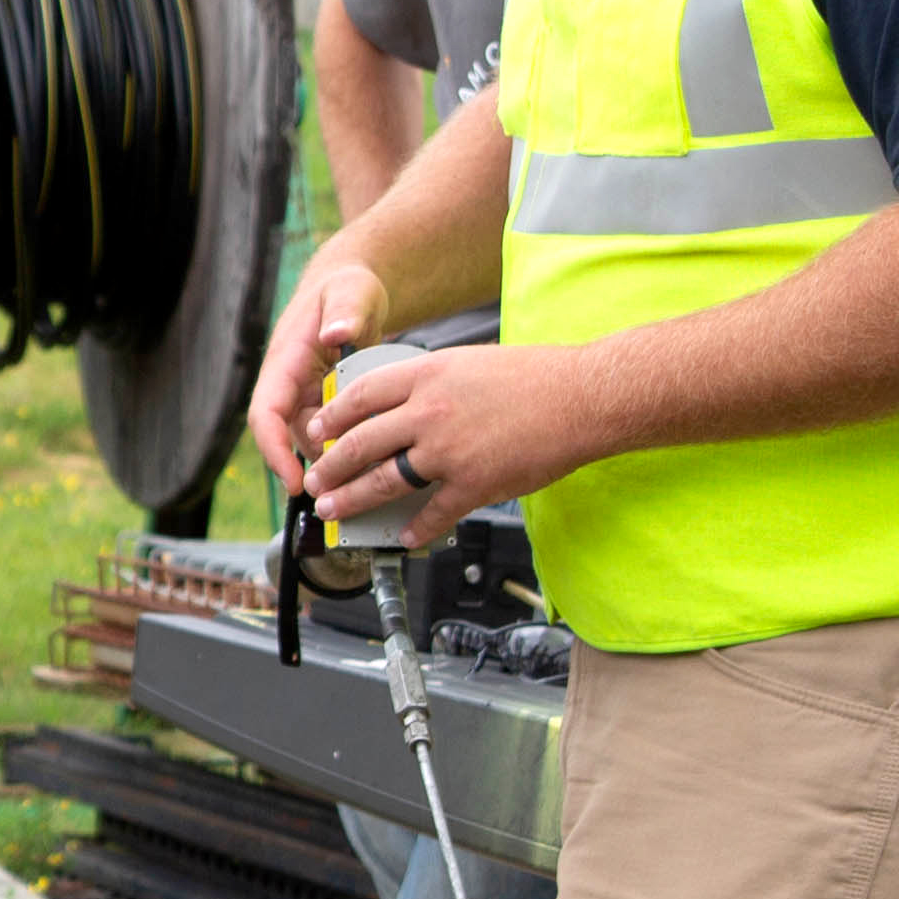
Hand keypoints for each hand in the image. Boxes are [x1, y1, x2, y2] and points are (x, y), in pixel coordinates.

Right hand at [244, 245, 386, 492]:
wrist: (353, 295)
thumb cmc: (347, 290)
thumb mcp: (349, 293)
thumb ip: (345, 311)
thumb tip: (337, 334)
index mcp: (285, 363)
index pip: (267, 414)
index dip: (275, 451)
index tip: (295, 482)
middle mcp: (289, 387)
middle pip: (293, 439)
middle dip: (319, 467)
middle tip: (356, 487)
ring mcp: (306, 399)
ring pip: (317, 443)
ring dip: (342, 459)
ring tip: (380, 467)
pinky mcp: (325, 407)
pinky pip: (334, 436)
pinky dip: (354, 448)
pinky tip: (384, 456)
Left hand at [296, 334, 608, 552]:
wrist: (583, 397)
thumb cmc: (535, 377)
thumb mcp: (468, 361)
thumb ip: (430, 381)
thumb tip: (400, 400)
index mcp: (427, 375)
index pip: (361, 395)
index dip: (332, 417)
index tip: (317, 430)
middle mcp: (430, 412)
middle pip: (362, 443)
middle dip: (331, 467)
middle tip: (315, 481)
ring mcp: (450, 451)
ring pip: (385, 481)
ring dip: (354, 500)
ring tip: (335, 510)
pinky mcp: (475, 484)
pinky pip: (435, 513)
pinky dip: (417, 529)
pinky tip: (406, 537)